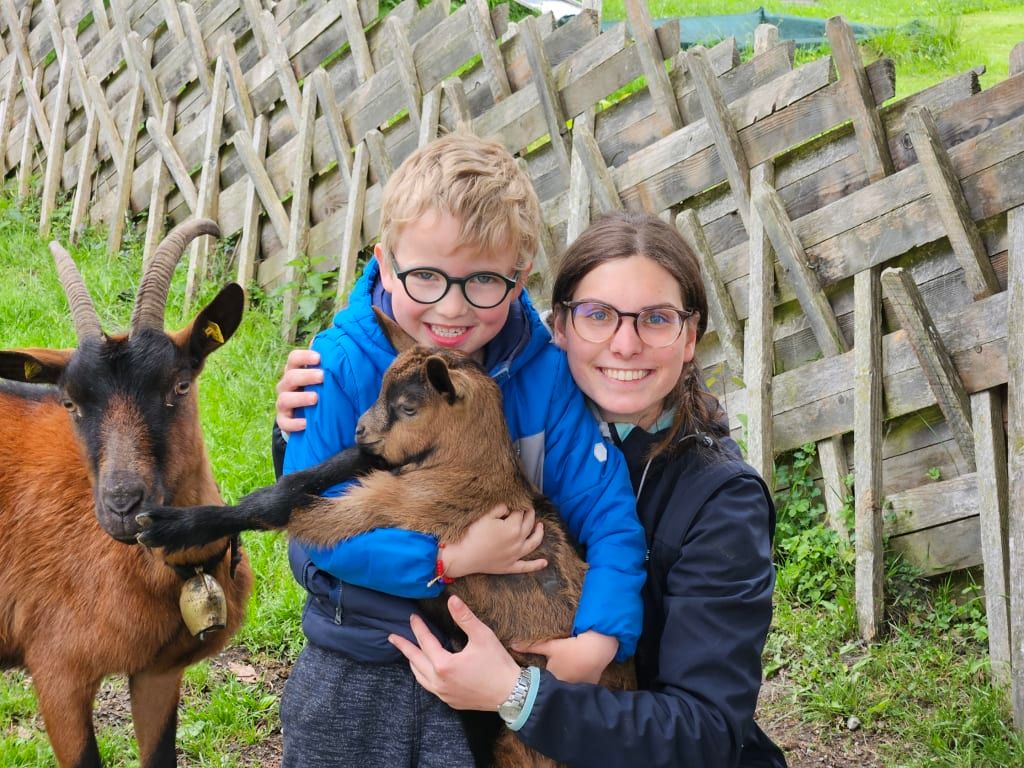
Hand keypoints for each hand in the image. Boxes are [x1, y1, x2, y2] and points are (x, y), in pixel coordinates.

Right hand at [276, 348, 322, 433]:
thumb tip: (342, 351)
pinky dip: (295, 423)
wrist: (306, 417)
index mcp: (294, 371)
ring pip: (284, 399)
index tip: (319, 358)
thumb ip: (328, 367)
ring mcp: (283, 404)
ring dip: (300, 398)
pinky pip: (285, 422)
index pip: (293, 358)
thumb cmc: (318, 391)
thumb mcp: (322, 380)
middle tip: (322, 376)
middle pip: (290, 376)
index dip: (304, 357)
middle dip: (306, 376)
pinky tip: (307, 423)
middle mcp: (286, 386)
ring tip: (315, 398)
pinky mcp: (283, 421)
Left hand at [389, 595, 521, 710]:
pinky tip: (426, 672)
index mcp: (444, 665)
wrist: (512, 694)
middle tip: (392, 637)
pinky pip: (430, 687)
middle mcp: (439, 681)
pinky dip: (423, 676)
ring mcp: (444, 694)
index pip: (425, 642)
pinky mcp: (451, 701)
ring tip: (407, 653)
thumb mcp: (482, 636)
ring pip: (420, 677)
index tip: (412, 617)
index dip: (418, 628)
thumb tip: (452, 600)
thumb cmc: (497, 664)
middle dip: (404, 647)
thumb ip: (464, 617)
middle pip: (415, 661)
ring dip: (412, 663)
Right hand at [442, 504, 545, 578]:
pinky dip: (537, 565)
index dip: (518, 506)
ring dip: (539, 534)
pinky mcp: (510, 566)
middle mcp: (518, 541)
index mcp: (513, 527)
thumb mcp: (486, 515)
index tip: (515, 502)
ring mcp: (515, 555)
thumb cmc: (472, 534)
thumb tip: (508, 508)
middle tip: (528, 509)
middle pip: (528, 524)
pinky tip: (545, 563)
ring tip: (541, 526)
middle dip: (529, 515)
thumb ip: (500, 509)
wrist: (462, 556)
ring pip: (533, 543)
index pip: (520, 512)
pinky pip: (526, 567)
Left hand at [516, 630, 617, 683]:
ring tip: (564, 677)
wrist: (597, 649)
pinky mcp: (590, 687)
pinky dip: (578, 684)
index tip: (534, 681)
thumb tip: (512, 646)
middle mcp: (565, 689)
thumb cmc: (571, 648)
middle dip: (550, 687)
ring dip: (565, 686)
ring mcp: (578, 690)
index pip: (541, 687)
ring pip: (568, 690)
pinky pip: (580, 688)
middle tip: (549, 678)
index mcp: (553, 681)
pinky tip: (578, 676)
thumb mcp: (550, 646)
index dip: (538, 684)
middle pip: (554, 690)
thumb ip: (531, 647)